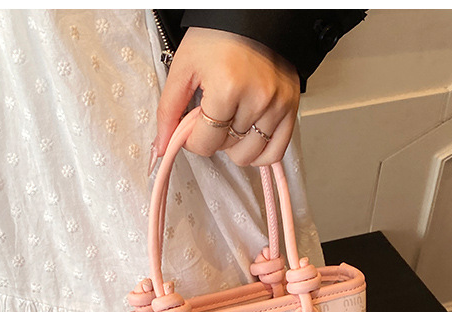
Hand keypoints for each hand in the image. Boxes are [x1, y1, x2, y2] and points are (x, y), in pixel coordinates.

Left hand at [151, 27, 300, 168]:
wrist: (251, 17)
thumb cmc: (218, 36)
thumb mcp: (183, 67)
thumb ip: (169, 110)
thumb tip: (161, 146)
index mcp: (227, 87)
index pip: (205, 143)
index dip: (192, 140)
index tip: (191, 126)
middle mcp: (257, 98)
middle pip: (226, 149)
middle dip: (213, 137)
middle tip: (212, 113)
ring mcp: (277, 105)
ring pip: (249, 155)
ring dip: (234, 146)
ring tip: (230, 122)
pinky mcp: (290, 108)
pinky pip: (275, 152)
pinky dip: (259, 153)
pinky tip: (247, 138)